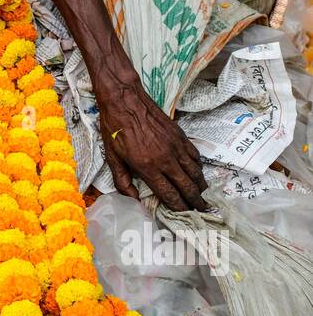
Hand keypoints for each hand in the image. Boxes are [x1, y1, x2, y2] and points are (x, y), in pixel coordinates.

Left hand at [96, 69, 207, 211]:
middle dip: (195, 202)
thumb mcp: (112, 158)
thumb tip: (133, 200)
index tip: (184, 215)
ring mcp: (176, 147)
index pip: (169, 194)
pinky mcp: (180, 136)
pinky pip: (195, 156)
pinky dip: (199, 168)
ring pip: (195, 172)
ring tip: (203, 196)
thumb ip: (122, 181)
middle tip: (201, 211)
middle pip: (187, 187)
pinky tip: (197, 174)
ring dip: (200, 187)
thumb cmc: (115, 129)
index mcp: (148, 167)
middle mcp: (166, 159)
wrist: (124, 100)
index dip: (179, 207)